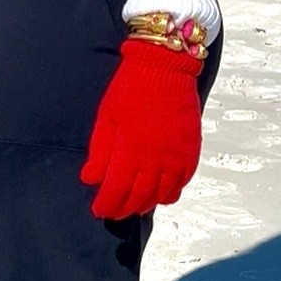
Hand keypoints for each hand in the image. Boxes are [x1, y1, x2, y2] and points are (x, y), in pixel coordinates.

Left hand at [80, 39, 203, 218]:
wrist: (165, 67)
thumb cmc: (130, 88)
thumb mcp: (106, 118)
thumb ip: (100, 152)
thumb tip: (90, 179)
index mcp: (129, 151)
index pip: (116, 191)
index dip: (106, 205)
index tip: (99, 210)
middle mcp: (155, 160)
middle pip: (138, 197)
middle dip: (124, 209)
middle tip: (114, 213)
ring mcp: (176, 157)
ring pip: (162, 195)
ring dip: (146, 204)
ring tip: (135, 206)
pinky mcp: (191, 151)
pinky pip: (182, 182)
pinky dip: (170, 193)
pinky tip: (160, 193)